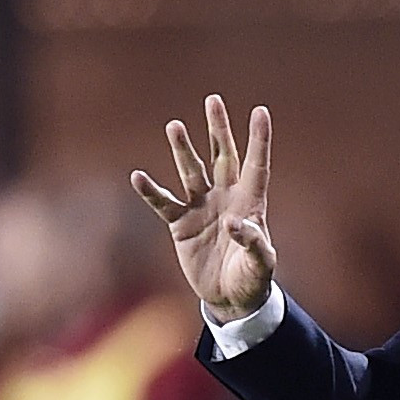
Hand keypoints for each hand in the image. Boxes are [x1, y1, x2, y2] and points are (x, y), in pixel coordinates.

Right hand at [130, 95, 275, 321]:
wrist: (231, 298)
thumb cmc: (253, 280)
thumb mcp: (261, 264)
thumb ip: (254, 243)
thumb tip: (234, 222)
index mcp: (251, 203)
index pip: (255, 165)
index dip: (259, 140)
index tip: (260, 110)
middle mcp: (226, 198)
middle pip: (222, 157)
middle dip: (218, 130)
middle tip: (213, 101)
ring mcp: (201, 208)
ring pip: (191, 172)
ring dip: (183, 150)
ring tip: (175, 126)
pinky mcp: (180, 224)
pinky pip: (163, 204)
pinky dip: (151, 192)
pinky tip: (138, 177)